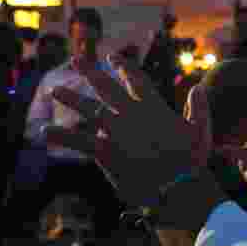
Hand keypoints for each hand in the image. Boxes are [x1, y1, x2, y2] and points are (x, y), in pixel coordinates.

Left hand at [45, 55, 211, 207]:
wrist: (177, 187)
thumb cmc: (192, 163)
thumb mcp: (202, 132)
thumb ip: (199, 108)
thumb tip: (197, 87)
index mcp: (154, 108)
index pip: (136, 80)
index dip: (124, 67)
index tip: (112, 57)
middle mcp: (131, 114)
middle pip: (106, 86)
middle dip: (90, 71)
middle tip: (76, 59)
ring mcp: (116, 130)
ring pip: (88, 108)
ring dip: (71, 98)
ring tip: (54, 90)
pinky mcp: (105, 150)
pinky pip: (78, 141)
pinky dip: (61, 136)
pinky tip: (44, 131)